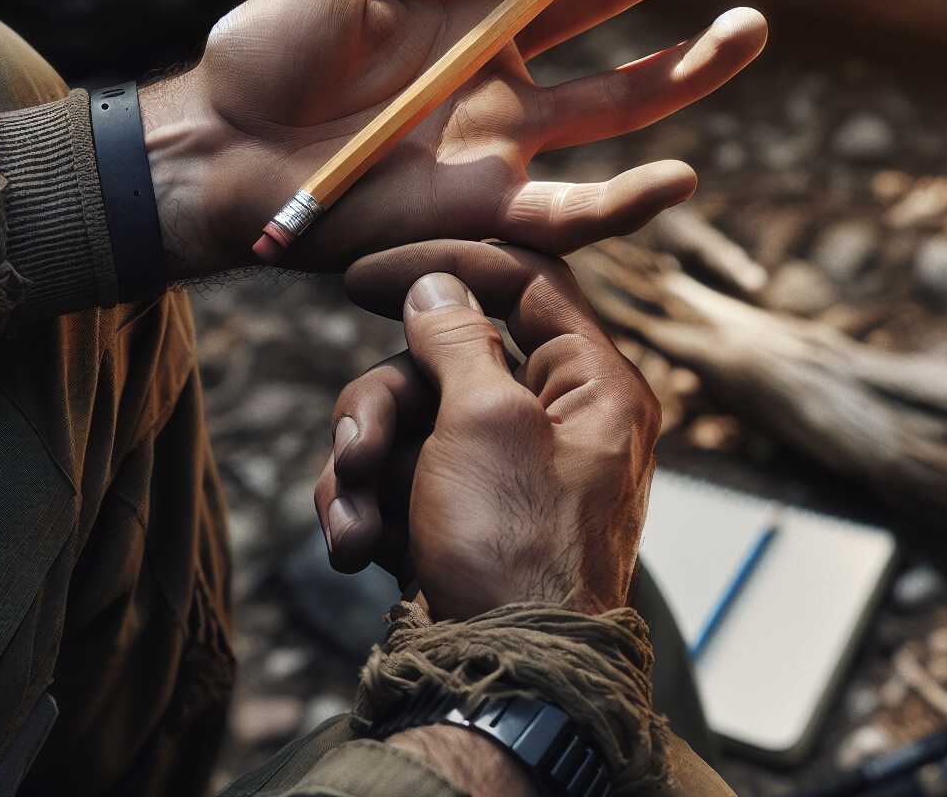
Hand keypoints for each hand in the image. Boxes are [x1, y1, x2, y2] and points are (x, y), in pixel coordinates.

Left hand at [141, 0, 765, 278]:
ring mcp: (500, 153)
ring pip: (613, 116)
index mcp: (473, 23)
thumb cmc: (267, 58)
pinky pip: (568, 213)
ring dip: (681, 78)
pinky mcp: (483, 213)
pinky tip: (679, 177)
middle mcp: (502, 87)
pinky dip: (625, 203)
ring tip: (743, 32)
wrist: (223, 151)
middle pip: (610, 34)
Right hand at [313, 241, 659, 620]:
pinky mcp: (466, 504)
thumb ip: (459, 340)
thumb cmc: (514, 548)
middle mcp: (555, 416)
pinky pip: (410, 466)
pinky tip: (357, 546)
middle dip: (386, 404)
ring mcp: (506, 463)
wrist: (506, 680)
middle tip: (357, 450)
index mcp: (594, 385)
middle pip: (450, 358)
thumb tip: (437, 283)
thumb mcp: (486, 424)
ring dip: (366, 461)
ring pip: (416, 414)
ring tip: (353, 523)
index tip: (366, 277)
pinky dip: (375, 499)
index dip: (449, 266)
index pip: (527, 282)